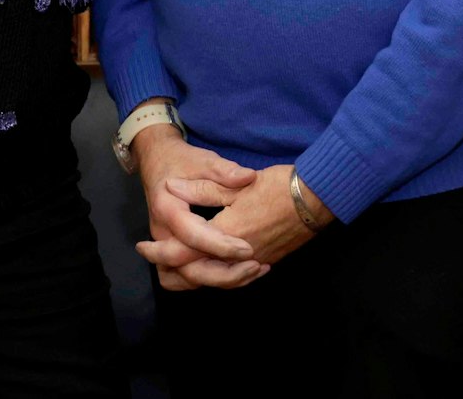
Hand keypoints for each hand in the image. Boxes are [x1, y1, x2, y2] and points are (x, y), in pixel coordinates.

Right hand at [132, 124, 259, 290]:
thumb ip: (225, 171)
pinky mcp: (171, 251)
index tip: (249, 248)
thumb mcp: (203, 159)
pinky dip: (211, 279)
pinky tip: (240, 272)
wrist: (158, 161)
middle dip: (222, 273)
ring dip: (218, 281)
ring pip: (185, 279)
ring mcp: (164, 245)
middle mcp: (162, 233)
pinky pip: (187, 276)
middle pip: (186, 268)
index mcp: (168, 208)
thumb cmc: (181, 161)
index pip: (193, 235)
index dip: (221, 245)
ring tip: (251, 272)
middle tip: (255, 265)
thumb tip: (248, 177)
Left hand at [139, 164, 329, 284]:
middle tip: (155, 261)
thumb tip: (172, 186)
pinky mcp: (267, 261)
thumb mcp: (238, 182)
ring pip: (216, 281)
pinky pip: (236, 279)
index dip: (160, 252)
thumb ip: (203, 189)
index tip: (143, 247)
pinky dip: (220, 278)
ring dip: (195, 277)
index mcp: (226, 232)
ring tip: (178, 268)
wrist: (318, 197)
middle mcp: (238, 255)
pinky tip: (214, 269)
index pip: (184, 252)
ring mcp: (255, 261)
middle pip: (197, 274)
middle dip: (173, 270)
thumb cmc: (279, 186)